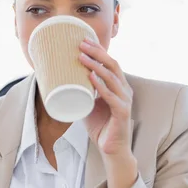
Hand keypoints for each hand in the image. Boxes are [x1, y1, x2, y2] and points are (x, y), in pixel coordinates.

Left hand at [78, 39, 132, 156]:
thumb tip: (62, 80)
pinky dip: (100, 86)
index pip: (109, 62)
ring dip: (96, 65)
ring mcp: (125, 100)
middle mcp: (124, 90)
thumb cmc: (100, 125)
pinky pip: (111, 97)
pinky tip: (90, 77)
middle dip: (97, 52)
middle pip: (112, 65)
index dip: (98, 50)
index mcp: (118, 85)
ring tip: (81, 57)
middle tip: (81, 43)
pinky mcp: (122, 113)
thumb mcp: (88, 103)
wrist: (111, 148)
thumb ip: (82, 91)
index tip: (83, 39)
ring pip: (111, 78)